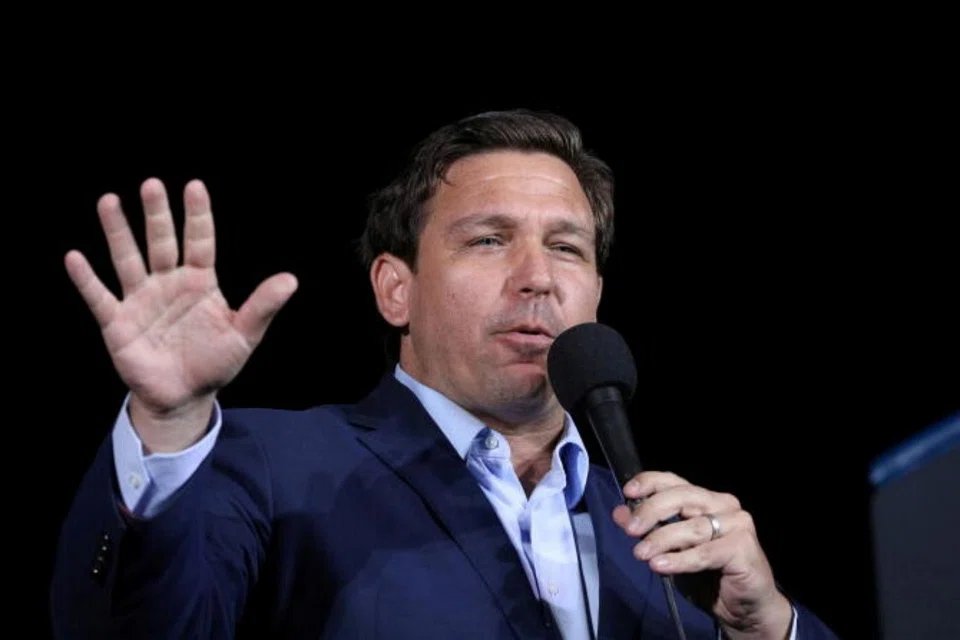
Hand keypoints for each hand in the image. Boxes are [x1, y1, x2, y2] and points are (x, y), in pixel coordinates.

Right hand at [65, 178, 297, 450]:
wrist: (183, 397)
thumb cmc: (215, 362)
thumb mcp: (244, 334)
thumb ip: (263, 306)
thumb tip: (291, 280)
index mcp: (199, 282)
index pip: (199, 241)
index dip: (197, 215)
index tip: (194, 186)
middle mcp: (168, 283)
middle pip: (161, 242)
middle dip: (157, 215)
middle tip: (151, 185)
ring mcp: (141, 300)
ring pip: (127, 259)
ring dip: (118, 232)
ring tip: (109, 201)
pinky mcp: (118, 323)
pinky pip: (100, 297)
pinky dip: (87, 279)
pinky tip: (76, 258)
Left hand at [612, 471, 792, 639]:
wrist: (745, 608)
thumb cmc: (709, 575)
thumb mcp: (670, 551)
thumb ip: (647, 530)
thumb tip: (619, 513)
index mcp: (704, 499)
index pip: (674, 481)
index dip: (649, 482)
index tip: (627, 492)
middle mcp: (723, 504)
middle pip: (681, 498)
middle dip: (651, 511)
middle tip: (630, 531)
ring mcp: (737, 524)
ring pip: (692, 527)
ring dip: (662, 540)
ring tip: (641, 554)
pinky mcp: (744, 547)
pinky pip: (705, 552)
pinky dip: (680, 560)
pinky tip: (660, 566)